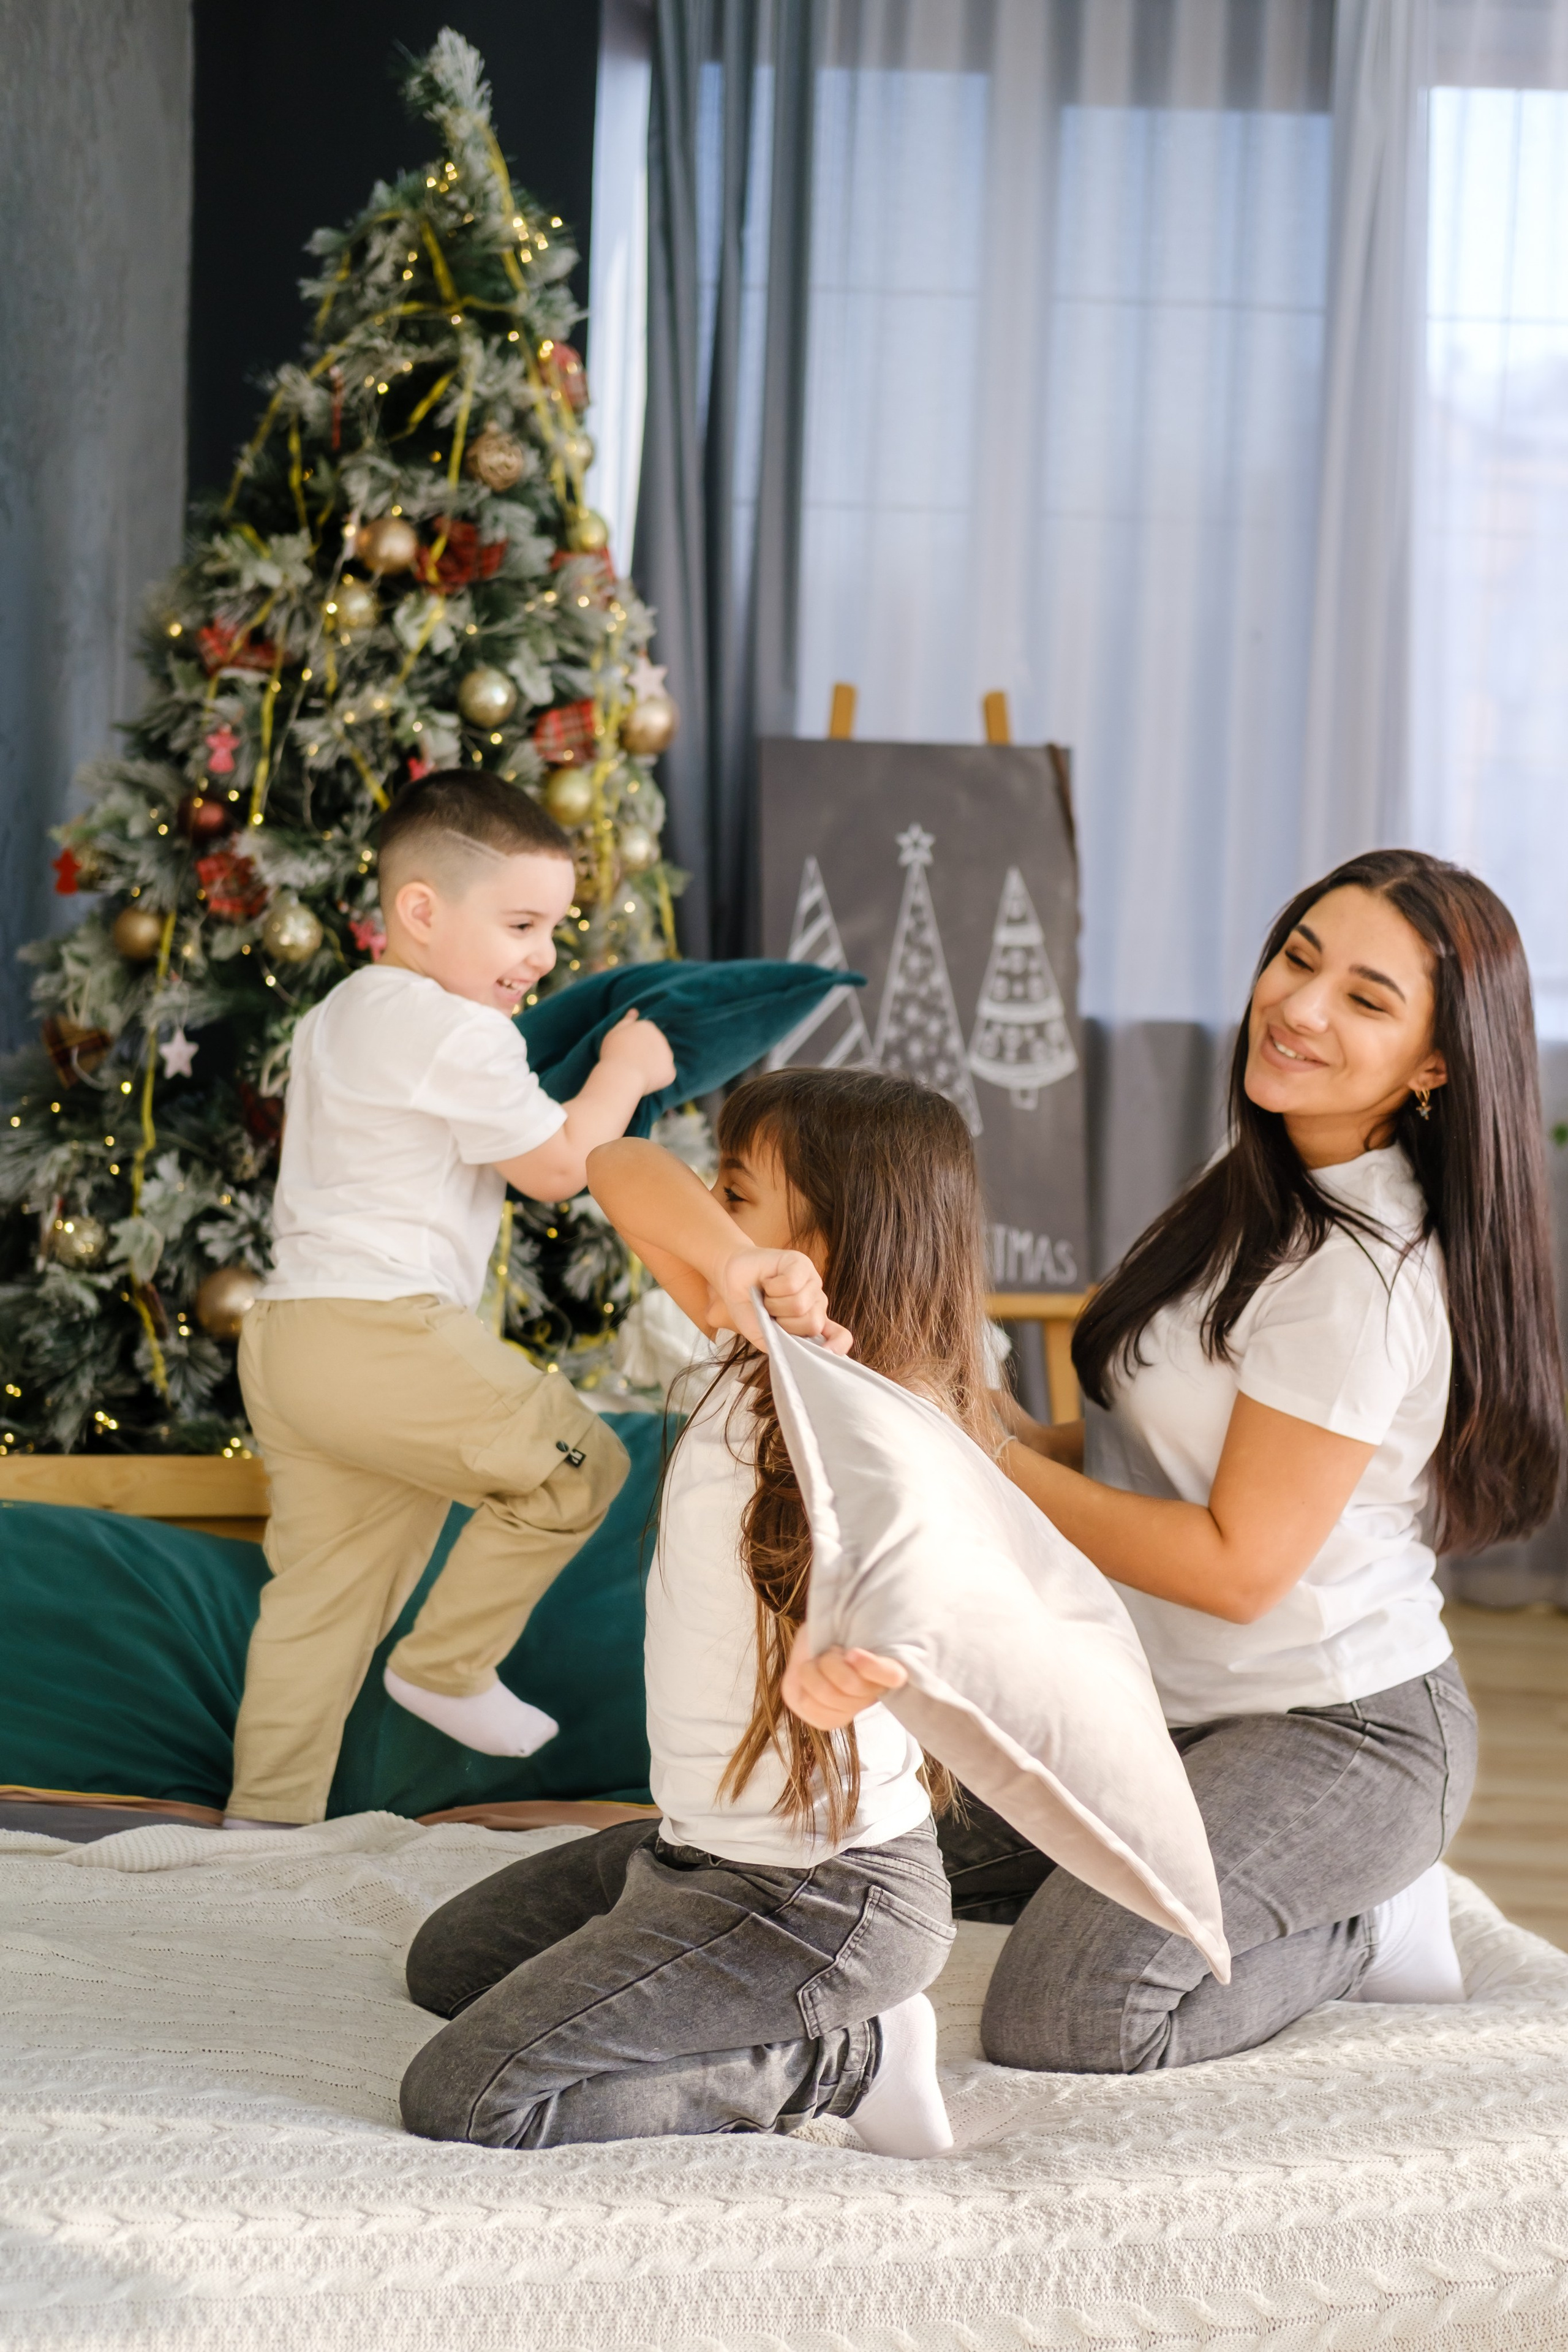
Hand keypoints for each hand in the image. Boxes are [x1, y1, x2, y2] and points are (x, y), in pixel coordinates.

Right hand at [596, 1008, 675, 1093]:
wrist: (622, 1076)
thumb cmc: (614, 1053)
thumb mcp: (615, 1032)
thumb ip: (626, 1021)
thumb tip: (634, 1011)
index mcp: (647, 1026)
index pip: (643, 1035)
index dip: (633, 1045)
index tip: (624, 1052)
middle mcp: (661, 1037)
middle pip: (653, 1047)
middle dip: (644, 1055)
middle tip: (629, 1064)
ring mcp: (667, 1055)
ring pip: (659, 1061)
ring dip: (651, 1066)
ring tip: (636, 1073)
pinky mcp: (670, 1071)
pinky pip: (664, 1075)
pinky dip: (656, 1080)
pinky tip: (644, 1081)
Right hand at [711, 1245, 852, 1352]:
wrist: (731, 1281)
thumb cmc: (749, 1308)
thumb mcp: (763, 1336)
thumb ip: (782, 1347)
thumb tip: (799, 1354)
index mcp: (812, 1322)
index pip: (840, 1336)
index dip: (837, 1345)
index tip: (827, 1352)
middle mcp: (817, 1303)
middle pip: (812, 1323)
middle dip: (783, 1323)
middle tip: (770, 1313)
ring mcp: (811, 1282)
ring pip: (799, 1304)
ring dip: (773, 1304)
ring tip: (766, 1297)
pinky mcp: (801, 1263)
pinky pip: (791, 1284)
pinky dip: (771, 1287)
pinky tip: (767, 1282)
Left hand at [782, 1631, 907, 1729]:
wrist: (810, 1646)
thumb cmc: (830, 1630)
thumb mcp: (837, 1621)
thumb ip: (847, 1631)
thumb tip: (847, 1650)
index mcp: (885, 1666)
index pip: (892, 1675)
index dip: (873, 1667)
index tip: (852, 1653)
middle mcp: (872, 1691)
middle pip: (851, 1684)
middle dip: (830, 1661)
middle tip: (829, 1651)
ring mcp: (850, 1709)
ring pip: (828, 1695)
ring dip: (813, 1672)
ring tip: (816, 1663)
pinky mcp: (826, 1719)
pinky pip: (810, 1707)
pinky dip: (801, 1687)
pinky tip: (806, 1680)